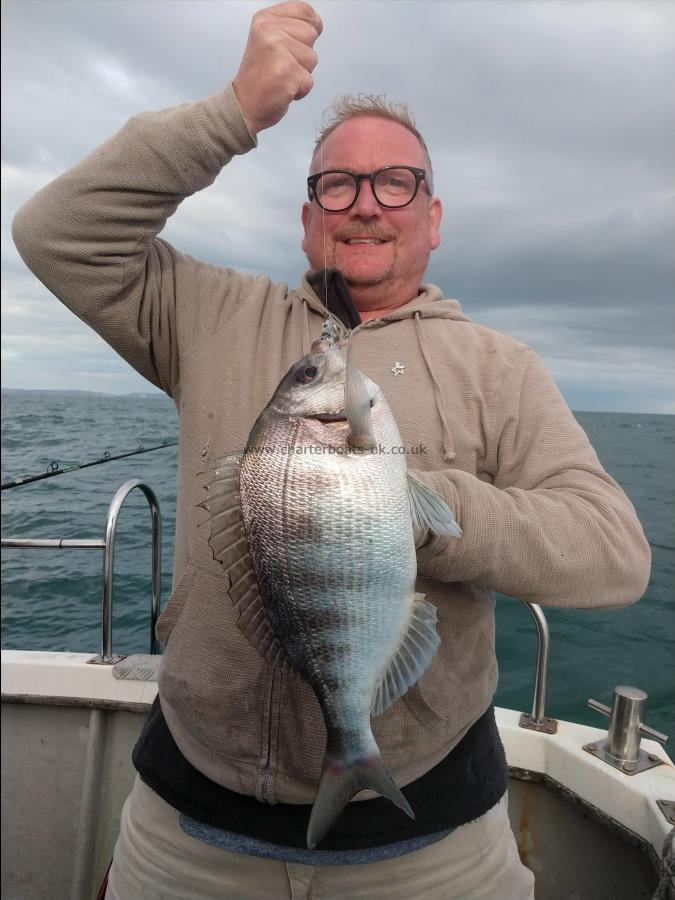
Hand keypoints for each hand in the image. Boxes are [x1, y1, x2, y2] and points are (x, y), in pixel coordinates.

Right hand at [233, 1, 322, 134]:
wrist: (243, 105)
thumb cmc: (259, 77)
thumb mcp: (267, 40)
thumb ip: (288, 28)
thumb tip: (315, 25)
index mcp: (265, 19)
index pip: (304, 10)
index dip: (312, 26)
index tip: (301, 42)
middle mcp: (270, 30)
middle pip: (311, 34)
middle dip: (303, 54)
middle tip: (282, 65)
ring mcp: (278, 50)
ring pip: (312, 59)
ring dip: (302, 73)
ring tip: (282, 77)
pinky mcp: (287, 72)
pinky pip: (309, 81)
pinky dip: (300, 90)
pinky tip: (283, 89)